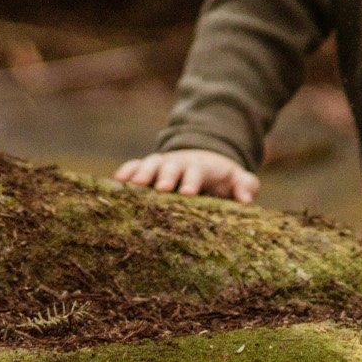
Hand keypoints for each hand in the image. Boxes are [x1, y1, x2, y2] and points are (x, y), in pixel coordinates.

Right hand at [113, 149, 259, 203]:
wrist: (205, 161)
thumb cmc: (222, 178)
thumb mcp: (238, 179)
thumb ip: (245, 186)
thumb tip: (246, 200)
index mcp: (202, 167)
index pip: (197, 172)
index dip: (192, 181)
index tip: (187, 193)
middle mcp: (180, 163)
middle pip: (171, 166)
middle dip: (166, 176)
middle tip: (160, 188)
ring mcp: (163, 164)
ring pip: (151, 164)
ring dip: (142, 173)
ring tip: (132, 185)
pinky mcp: (149, 168)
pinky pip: (135, 166)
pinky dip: (126, 171)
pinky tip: (115, 181)